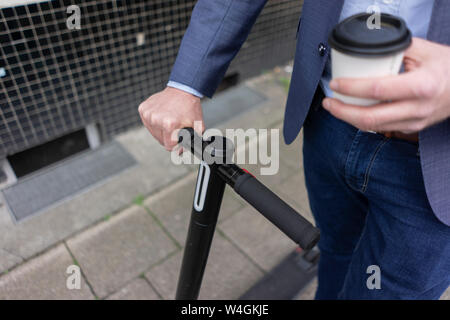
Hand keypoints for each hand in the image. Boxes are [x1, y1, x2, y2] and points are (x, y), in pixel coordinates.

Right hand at [138, 87, 204, 149]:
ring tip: (169, 120)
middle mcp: (156, 119)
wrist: (183, 89)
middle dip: (169, 137)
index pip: (169, 146)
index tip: (179, 139)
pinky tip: (162, 115)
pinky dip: (154, 122)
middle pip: (160, 140)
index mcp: (169, 124)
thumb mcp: (197, 126)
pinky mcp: (143, 109)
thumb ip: (192, 142)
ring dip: (161, 130)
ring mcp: (148, 114)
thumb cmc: (190, 107)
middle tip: (176, 127)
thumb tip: (179, 153)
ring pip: (153, 133)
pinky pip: (148, 123)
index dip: (176, 145)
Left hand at [322, 38, 449, 133]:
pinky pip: (381, 128)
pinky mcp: (412, 128)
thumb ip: (394, 50)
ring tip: (335, 106)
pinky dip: (363, 120)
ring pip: (373, 127)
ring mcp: (415, 121)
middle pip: (370, 118)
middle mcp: (417, 108)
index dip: (352, 88)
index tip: (335, 84)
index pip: (377, 90)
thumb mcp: (424, 50)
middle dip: (342, 112)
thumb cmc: (446, 66)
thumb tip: (365, 50)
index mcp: (421, 86)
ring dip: (349, 118)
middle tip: (328, 102)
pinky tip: (353, 111)